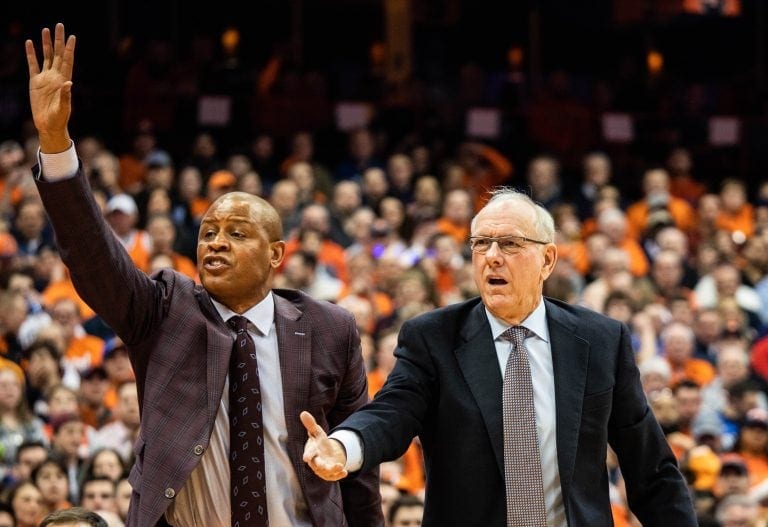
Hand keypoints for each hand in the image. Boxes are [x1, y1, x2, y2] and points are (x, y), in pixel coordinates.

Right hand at [25, 23, 75, 152]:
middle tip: (60, 25)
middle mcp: (55, 76)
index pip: (67, 61)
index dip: (69, 49)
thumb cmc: (59, 118)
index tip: (72, 37)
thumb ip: (66, 95)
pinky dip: (31, 54)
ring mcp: (45, 78)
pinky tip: (29, 43)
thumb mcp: (64, 108)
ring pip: (46, 56)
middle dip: (58, 40)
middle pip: (57, 54)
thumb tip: (68, 83)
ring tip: (45, 30)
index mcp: (64, 80)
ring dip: (46, 44)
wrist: (48, 125)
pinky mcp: (34, 82)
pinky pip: (32, 65)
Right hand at [300, 411, 347, 480]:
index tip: (305, 458)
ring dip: (333, 470)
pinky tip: (345, 472)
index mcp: (311, 452)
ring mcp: (322, 470)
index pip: (308, 454)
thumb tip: (303, 413)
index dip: (307, 455)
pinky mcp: (329, 474)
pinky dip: (339, 475)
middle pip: (317, 466)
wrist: (327, 453)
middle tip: (324, 466)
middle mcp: (316, 462)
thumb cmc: (320, 442)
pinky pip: (333, 477)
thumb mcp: (317, 432)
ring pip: (326, 472)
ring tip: (341, 466)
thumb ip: (311, 425)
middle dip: (321, 466)